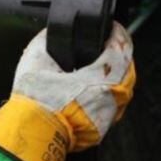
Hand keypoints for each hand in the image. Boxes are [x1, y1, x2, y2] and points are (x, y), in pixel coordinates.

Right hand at [0, 24, 134, 160]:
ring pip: (125, 88)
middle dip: (122, 52)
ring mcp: (108, 113)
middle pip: (128, 68)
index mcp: (99, 78)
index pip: (120, 49)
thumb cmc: (35, 100)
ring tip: (108, 62)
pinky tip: (101, 86)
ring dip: (120, 73)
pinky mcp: (103, 126)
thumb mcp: (35, 59)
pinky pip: (116, 104)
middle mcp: (110, 96)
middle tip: (112, 42)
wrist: (32, 133)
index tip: (112, 27)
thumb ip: (46, 40)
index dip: (118, 34)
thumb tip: (53, 32)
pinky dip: (113, 91)